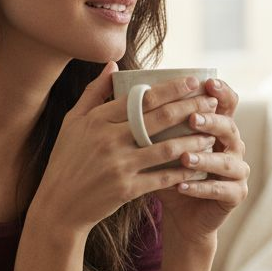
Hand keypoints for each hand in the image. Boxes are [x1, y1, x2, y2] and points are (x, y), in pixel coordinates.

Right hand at [33, 63, 220, 236]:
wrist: (59, 206)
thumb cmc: (66, 160)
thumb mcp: (72, 122)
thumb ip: (94, 92)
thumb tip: (113, 65)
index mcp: (97, 120)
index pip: (141, 98)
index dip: (171, 88)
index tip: (192, 81)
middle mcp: (109, 139)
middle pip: (159, 118)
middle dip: (191, 107)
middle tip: (212, 102)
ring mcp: (119, 165)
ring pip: (167, 148)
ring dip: (193, 140)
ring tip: (212, 133)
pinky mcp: (127, 189)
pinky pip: (162, 177)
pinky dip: (183, 171)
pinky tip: (199, 165)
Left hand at [156, 77, 248, 245]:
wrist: (181, 215)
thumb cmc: (167, 173)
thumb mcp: (158, 144)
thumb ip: (150, 119)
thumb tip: (124, 89)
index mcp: (218, 128)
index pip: (226, 103)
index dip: (221, 92)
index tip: (207, 82)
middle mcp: (233, 146)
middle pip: (229, 127)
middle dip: (212, 122)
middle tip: (192, 119)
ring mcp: (237, 171)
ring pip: (227, 161)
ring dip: (205, 158)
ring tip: (184, 157)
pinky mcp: (236, 195)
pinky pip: (221, 190)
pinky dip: (200, 188)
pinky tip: (181, 186)